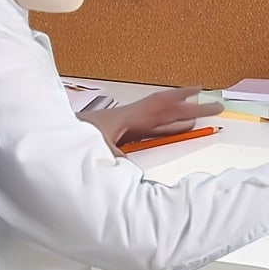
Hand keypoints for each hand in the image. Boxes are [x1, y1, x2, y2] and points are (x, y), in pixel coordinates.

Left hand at [80, 87, 223, 151]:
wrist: (51, 137)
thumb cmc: (72, 142)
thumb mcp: (95, 149)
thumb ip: (116, 157)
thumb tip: (134, 165)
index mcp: (126, 119)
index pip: (164, 110)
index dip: (189, 107)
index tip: (210, 103)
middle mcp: (128, 117)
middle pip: (166, 108)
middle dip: (192, 106)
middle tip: (217, 105)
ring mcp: (123, 122)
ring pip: (158, 114)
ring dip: (179, 111)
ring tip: (199, 108)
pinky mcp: (118, 130)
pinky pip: (148, 124)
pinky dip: (164, 122)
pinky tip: (170, 127)